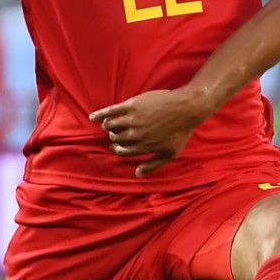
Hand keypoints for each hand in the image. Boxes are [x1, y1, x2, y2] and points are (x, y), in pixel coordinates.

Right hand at [89, 89, 209, 176]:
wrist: (186, 108)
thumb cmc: (180, 132)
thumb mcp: (170, 154)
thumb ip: (153, 165)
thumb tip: (137, 174)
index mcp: (143, 146)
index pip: (122, 151)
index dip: (118, 149)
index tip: (115, 146)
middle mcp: (135, 135)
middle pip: (116, 138)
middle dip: (114, 137)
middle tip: (114, 134)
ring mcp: (132, 119)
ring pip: (111, 126)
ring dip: (108, 127)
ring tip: (109, 125)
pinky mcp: (131, 105)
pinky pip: (111, 111)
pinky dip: (100, 114)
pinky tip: (92, 117)